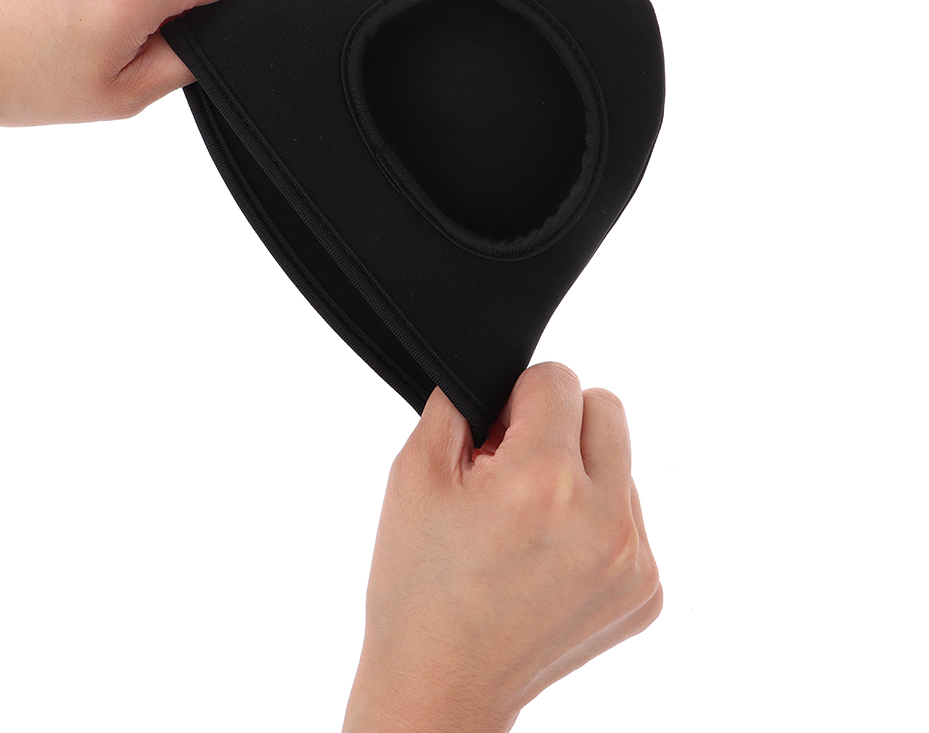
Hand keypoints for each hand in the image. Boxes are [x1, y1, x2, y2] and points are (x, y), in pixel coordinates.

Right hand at [344, 362, 662, 732]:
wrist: (440, 682)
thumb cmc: (420, 584)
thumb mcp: (414, 471)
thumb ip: (459, 403)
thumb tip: (500, 381)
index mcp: (545, 482)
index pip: (559, 379)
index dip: (515, 397)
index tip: (494, 433)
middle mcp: (605, 519)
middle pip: (606, 409)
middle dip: (558, 422)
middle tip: (513, 464)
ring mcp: (634, 561)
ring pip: (621, 462)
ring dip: (580, 470)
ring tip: (528, 516)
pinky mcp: (646, 591)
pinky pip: (631, 516)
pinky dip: (594, 517)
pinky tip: (549, 551)